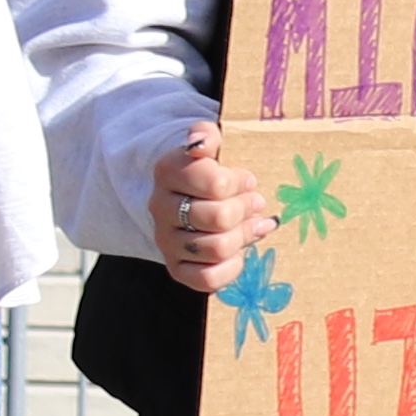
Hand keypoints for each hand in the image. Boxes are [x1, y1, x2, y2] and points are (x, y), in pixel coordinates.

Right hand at [150, 120, 271, 293]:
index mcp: (167, 171)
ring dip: (243, 236)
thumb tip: (201, 144)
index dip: (239, 183)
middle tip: (255, 202)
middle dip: (245, 210)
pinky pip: (207, 279)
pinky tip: (239, 252)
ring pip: (216, 249)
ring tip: (251, 224)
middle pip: (219, 218)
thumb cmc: (210, 167)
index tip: (246, 180)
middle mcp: (160, 207)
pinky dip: (231, 268)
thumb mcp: (210, 143)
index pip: (215, 183)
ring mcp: (166, 241)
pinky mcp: (176, 269)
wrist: (189, 194)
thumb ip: (207, 135)